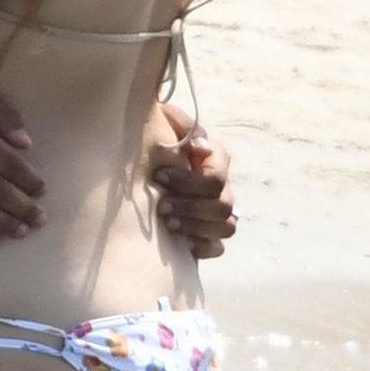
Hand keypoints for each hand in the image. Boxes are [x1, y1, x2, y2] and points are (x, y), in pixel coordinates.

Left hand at [150, 105, 236, 259]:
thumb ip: (178, 123)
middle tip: (162, 204)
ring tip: (168, 223)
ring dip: (196, 225)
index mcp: (213, 160)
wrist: (142, 175)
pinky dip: (203, 246)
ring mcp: (218, 214)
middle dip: (191, 205)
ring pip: (226, 226)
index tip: (159, 176)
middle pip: (223, 202)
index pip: (218, 171)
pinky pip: (218, 247)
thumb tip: (198, 143)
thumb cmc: (154, 145)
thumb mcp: (162, 124)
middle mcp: (221, 188)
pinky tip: (182, 243)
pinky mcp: (209, 237)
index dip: (191, 178)